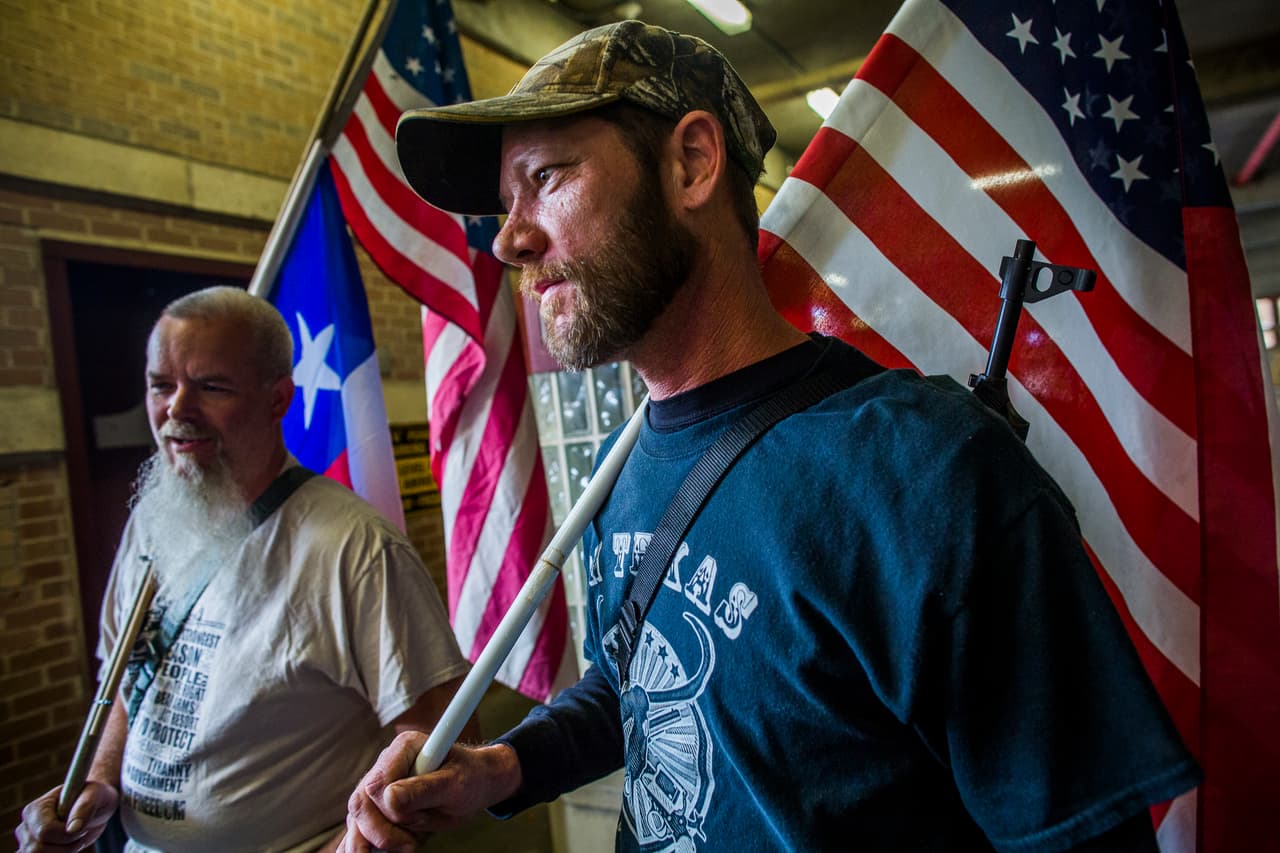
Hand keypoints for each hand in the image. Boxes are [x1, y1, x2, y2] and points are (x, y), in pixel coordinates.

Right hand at [15, 783, 118, 852]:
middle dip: (67, 847)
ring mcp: (27, 842)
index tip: (83, 828)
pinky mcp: (33, 852)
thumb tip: (73, 828)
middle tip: (81, 835)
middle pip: (39, 850)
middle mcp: (26, 827)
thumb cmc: (94, 796)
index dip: (68, 835)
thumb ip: (85, 807)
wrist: (95, 808)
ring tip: (75, 841)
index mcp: (35, 809)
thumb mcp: (95, 794)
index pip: (45, 832)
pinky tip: (69, 847)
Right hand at [341, 732, 520, 852]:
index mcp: (404, 748)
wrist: (473, 787)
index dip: (391, 809)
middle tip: (411, 846)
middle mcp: (384, 764)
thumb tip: (390, 798)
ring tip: (404, 848)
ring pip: (356, 819)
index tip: (419, 819)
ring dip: (374, 842)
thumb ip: (425, 789)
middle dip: (382, 832)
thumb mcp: (456, 783)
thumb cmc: (469, 778)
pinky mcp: (375, 808)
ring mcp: (377, 788)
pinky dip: (361, 846)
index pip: (377, 784)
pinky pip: (358, 829)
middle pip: (361, 803)